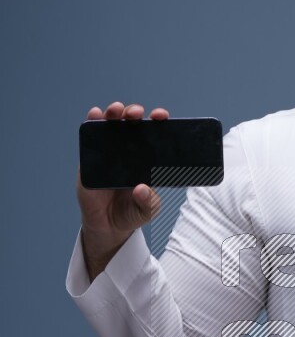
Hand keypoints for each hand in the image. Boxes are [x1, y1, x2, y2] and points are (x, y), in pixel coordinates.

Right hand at [76, 101, 168, 278]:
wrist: (108, 226)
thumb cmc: (132, 212)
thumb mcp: (147, 210)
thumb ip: (148, 202)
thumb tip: (142, 189)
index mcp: (145, 159)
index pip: (153, 135)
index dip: (157, 122)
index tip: (162, 116)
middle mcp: (127, 151)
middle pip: (130, 124)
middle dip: (133, 113)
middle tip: (137, 113)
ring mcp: (108, 153)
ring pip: (110, 126)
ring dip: (112, 113)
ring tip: (116, 110)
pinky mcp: (89, 160)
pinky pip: (90, 138)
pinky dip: (92, 123)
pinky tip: (94, 115)